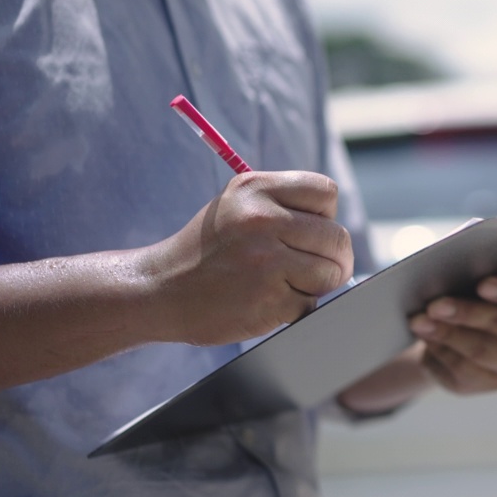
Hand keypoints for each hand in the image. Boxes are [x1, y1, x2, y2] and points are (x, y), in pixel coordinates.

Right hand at [141, 171, 352, 345]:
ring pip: (330, 273)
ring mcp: (266, 261)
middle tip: (318, 268)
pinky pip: (309, 303)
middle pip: (337, 237)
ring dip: (317, 285)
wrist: (159, 289)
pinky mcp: (268, 299)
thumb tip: (337, 230)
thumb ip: (284, 206)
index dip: (326, 216)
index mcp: (255, 189)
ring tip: (286, 283)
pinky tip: (267, 301)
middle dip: (335, 258)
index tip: (313, 231)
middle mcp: (262, 220)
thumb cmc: (208, 249)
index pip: (326, 193)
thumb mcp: (237, 206)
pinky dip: (296, 307)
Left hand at [407, 275, 496, 394]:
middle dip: (464, 312)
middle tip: (435, 305)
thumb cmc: (472, 298)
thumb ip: (472, 279)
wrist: (463, 336)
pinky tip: (425, 338)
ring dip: (446, 334)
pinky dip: (440, 350)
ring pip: (479, 349)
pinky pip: (463, 368)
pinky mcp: (491, 383)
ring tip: (420, 322)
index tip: (483, 285)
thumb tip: (445, 281)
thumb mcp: (477, 283)